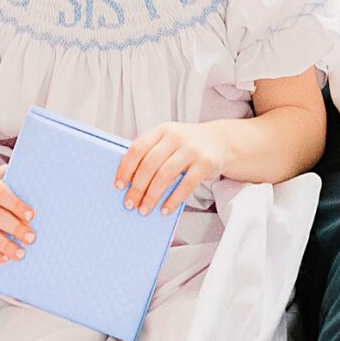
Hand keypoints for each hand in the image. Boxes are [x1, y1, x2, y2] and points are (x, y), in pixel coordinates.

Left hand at [115, 120, 232, 214]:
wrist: (221, 141)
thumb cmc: (187, 145)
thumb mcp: (169, 140)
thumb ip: (151, 153)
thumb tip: (128, 181)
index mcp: (162, 130)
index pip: (138, 148)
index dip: (126, 168)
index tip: (118, 186)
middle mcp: (176, 137)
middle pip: (150, 164)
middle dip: (137, 187)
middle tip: (130, 204)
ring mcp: (192, 149)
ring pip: (165, 175)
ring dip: (152, 195)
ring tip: (144, 209)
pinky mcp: (205, 162)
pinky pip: (186, 185)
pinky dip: (173, 200)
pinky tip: (165, 210)